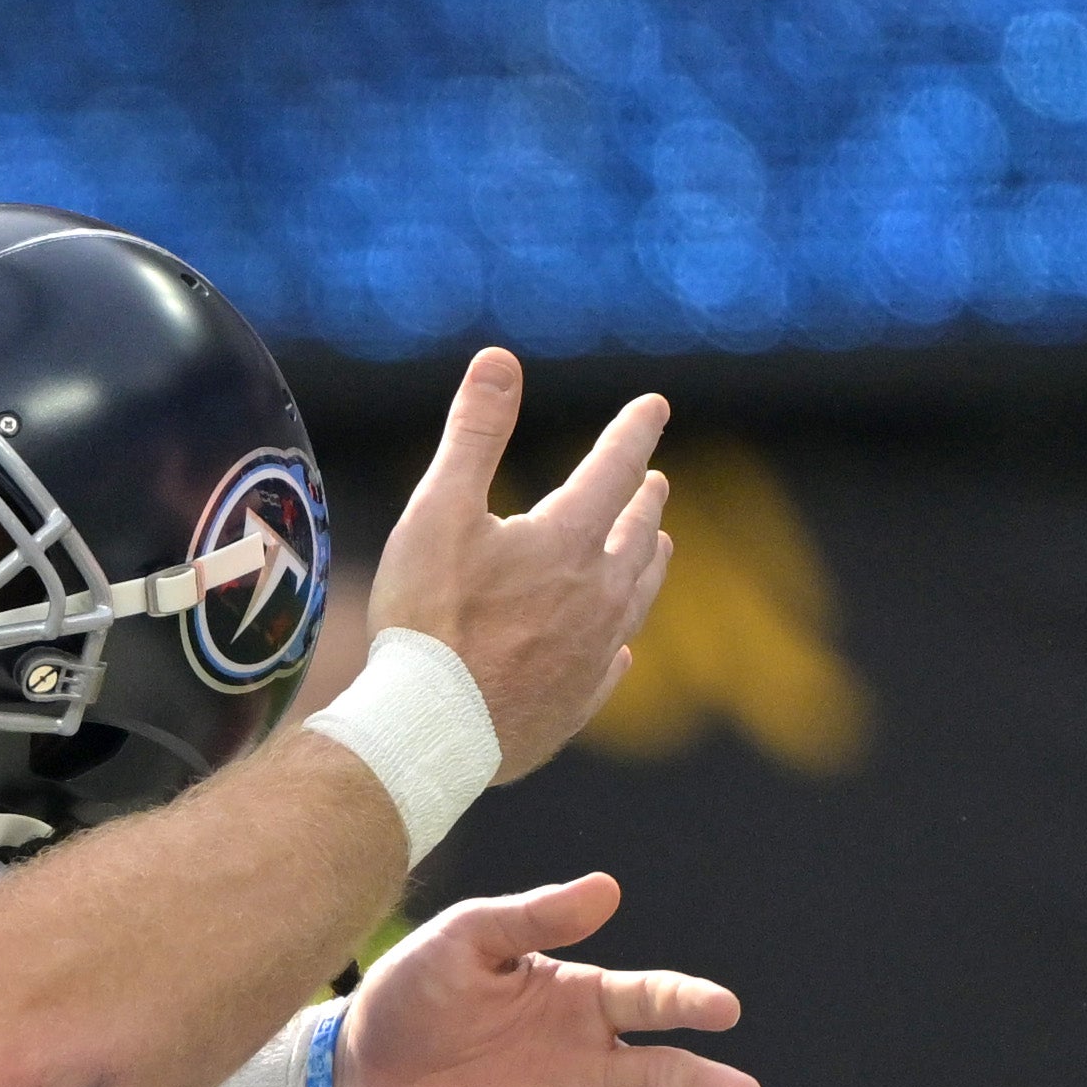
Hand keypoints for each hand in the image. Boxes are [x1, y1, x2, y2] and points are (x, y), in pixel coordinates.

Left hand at [334, 874, 758, 1086]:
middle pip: (660, 1077)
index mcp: (579, 1005)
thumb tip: (607, 886)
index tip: (723, 1008)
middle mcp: (587, 1068)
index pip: (649, 1001)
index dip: (687, 1003)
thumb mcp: (462, 942)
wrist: (349, 1071)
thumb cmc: (410, 997)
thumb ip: (530, 920)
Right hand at [369, 350, 674, 780]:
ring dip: (649, 564)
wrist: (431, 728)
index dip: (633, 432)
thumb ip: (475, 433)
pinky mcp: (575, 704)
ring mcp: (591, 654)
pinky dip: (617, 646)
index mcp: (566, 541)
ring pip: (636, 597)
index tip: (654, 406)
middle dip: (646, 500)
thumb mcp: (438, 510)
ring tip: (658, 547)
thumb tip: (500, 358)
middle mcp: (595, 594)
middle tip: (656, 480)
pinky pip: (610, 667)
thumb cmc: (428, 617)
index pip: (613, 470)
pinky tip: (619, 651)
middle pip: (635, 536)